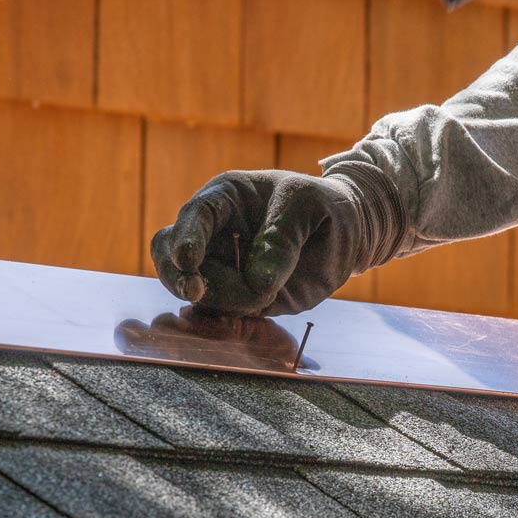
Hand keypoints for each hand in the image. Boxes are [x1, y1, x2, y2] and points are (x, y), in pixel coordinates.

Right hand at [150, 169, 384, 316]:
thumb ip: (283, 238)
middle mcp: (214, 234)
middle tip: (196, 291)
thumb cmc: (323, 207)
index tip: (188, 260)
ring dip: (223, 300)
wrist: (347, 233)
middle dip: (177, 275)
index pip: (195, 215)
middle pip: (170, 254)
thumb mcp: (309, 206)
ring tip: (268, 294)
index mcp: (225, 199)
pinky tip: (251, 312)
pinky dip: (225, 318)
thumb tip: (256, 281)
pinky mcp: (235, 298)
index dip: (186, 237)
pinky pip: (215, 313)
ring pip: (194, 290)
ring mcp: (221, 268)